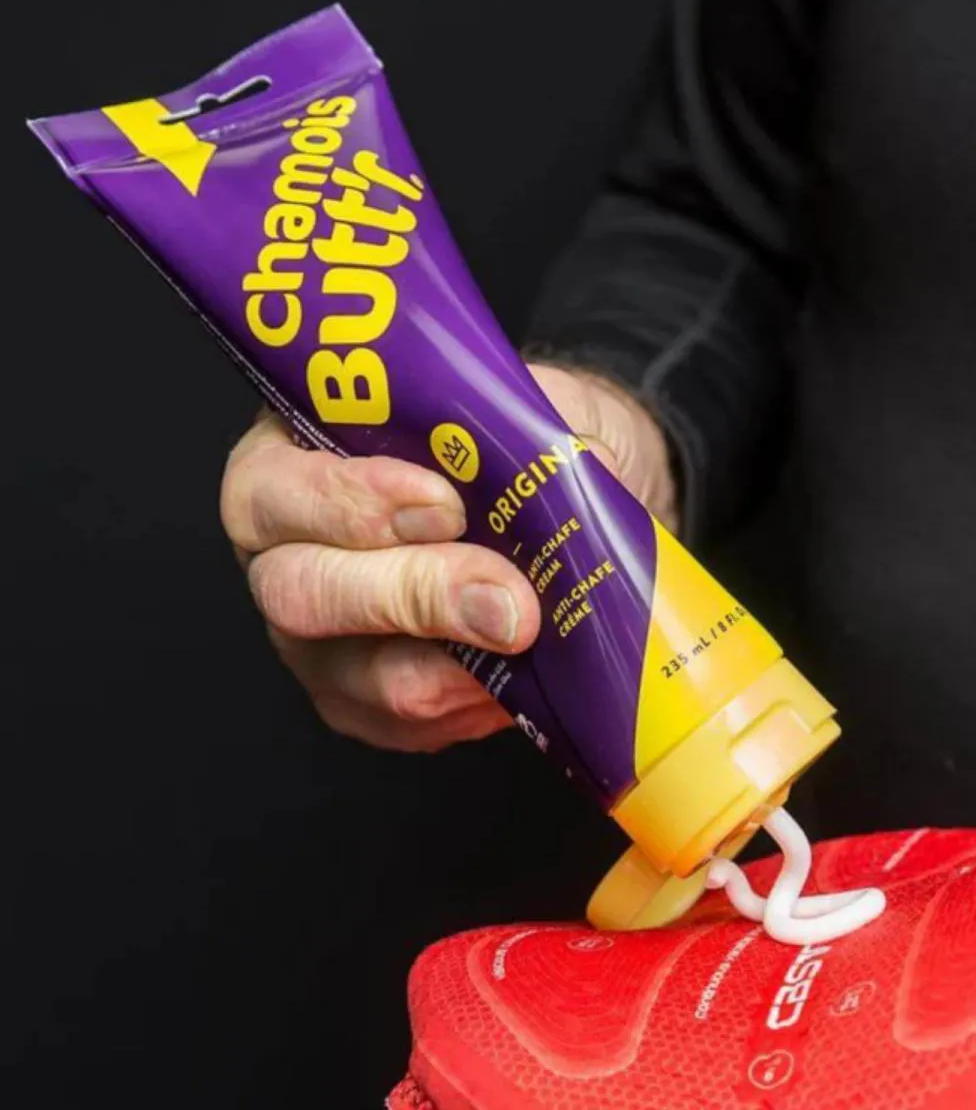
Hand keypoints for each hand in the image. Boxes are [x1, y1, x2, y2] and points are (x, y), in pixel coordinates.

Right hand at [219, 364, 677, 750]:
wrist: (547, 495)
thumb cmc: (504, 439)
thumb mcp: (502, 403)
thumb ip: (498, 427)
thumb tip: (543, 476)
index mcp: (291, 462)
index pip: (274, 489)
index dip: (351, 501)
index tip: (445, 504)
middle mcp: (284, 558)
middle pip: (302, 595)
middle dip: (413, 595)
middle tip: (508, 598)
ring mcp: (317, 641)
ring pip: (357, 677)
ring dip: (455, 665)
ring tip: (532, 640)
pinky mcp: (364, 704)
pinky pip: (405, 725)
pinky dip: (473, 704)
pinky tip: (525, 678)